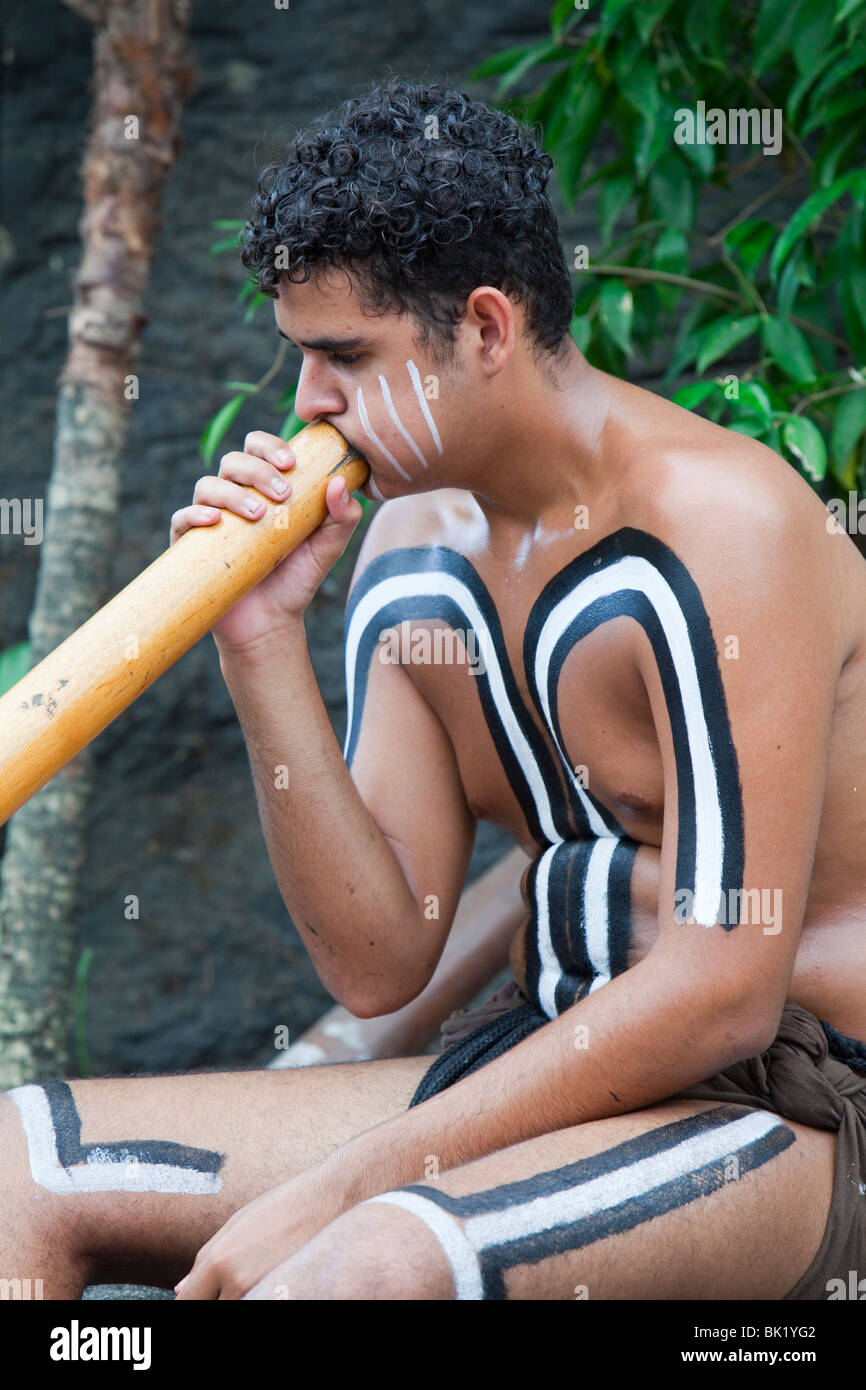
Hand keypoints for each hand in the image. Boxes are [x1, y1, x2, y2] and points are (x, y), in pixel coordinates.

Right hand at [169, 430, 364, 651]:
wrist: (270, 623)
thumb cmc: (297, 579)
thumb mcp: (328, 548)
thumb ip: (342, 517)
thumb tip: (339, 484)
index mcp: (264, 487)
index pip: (258, 448)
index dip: (270, 445)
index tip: (292, 463)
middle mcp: (234, 496)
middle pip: (234, 461)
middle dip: (258, 470)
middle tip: (283, 494)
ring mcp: (211, 519)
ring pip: (208, 485)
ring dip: (233, 493)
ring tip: (259, 516)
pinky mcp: (191, 544)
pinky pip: (182, 519)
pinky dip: (195, 514)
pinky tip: (215, 520)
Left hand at [172, 1162, 353, 1300]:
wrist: (331, 1199)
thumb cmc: (283, 1206)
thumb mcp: (238, 1223)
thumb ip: (205, 1259)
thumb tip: (181, 1288)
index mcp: (218, 1261)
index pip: (188, 1301)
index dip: (190, 1301)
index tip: (199, 1296)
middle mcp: (237, 1283)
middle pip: (211, 1308)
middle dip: (214, 1299)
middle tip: (228, 1286)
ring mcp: (264, 1293)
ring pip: (235, 1307)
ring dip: (238, 1298)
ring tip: (255, 1273)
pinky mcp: (287, 1296)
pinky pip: (260, 1304)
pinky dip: (258, 1297)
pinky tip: (270, 1282)